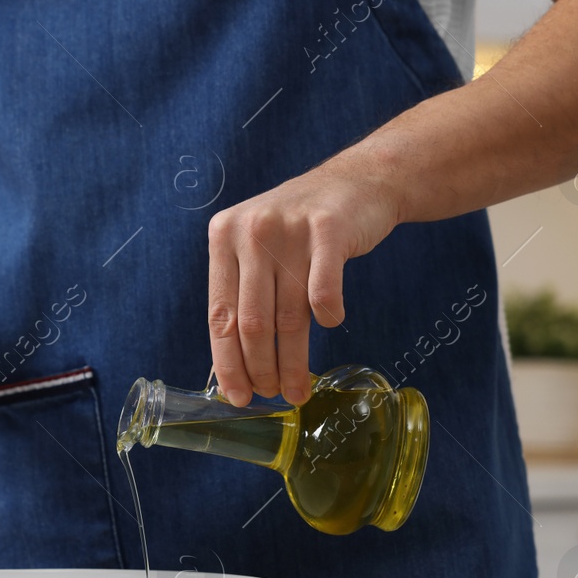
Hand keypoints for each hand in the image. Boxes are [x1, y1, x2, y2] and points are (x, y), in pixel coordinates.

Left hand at [207, 155, 401, 406]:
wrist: (357, 182)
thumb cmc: (301, 228)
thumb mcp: (258, 248)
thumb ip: (243, 293)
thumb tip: (235, 367)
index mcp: (223, 237)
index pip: (219, 314)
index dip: (227, 362)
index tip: (237, 396)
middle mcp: (250, 232)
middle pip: (252, 321)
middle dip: (261, 369)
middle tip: (272, 396)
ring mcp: (288, 228)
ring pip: (288, 316)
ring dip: (293, 362)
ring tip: (296, 390)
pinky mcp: (329, 229)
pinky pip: (323, 291)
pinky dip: (328, 316)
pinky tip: (330, 325)